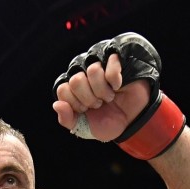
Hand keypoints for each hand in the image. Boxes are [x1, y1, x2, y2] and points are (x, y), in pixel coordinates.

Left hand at [53, 33, 183, 159]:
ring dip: (103, 90)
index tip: (86, 110)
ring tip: (109, 96)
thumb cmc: (109, 121)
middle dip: (89, 99)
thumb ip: (67, 120)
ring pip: (92, 70)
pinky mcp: (115, 60)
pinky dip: (115, 81)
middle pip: (76, 80)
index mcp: (72, 89)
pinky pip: (110, 66)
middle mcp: (83, 74)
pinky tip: (118, 86)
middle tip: (99, 104)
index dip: (75, 104)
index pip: (62, 89)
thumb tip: (56, 105)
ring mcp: (99, 65)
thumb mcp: (84, 128)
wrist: (133, 120)